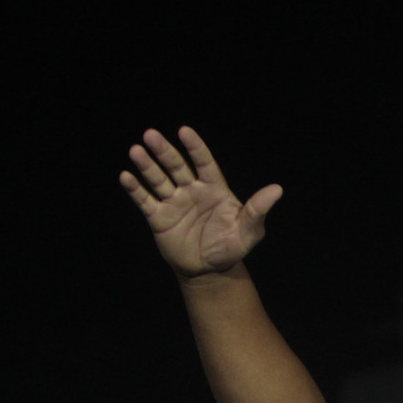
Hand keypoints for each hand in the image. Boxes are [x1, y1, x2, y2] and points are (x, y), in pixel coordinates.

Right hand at [121, 127, 283, 277]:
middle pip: (176, 166)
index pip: (204, 162)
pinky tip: (125, 176)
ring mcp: (174, 202)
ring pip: (158, 179)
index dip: (195, 147)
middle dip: (164, 151)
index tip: (184, 131)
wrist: (209, 271)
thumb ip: (257, 210)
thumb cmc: (230, 247)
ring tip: (136, 150)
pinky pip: (145, 200)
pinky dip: (135, 189)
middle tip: (151, 135)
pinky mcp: (159, 218)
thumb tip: (277, 189)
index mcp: (214, 189)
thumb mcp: (248, 231)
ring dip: (147, 166)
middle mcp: (192, 191)